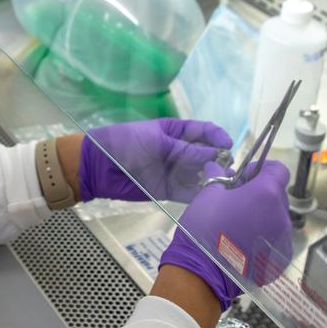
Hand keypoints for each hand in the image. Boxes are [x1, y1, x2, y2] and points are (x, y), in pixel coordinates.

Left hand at [78, 118, 232, 203]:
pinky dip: (200, 195)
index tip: (227, 144)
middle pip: (206, 155)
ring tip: (224, 183)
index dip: (217, 136)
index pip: (203, 131)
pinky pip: (189, 192)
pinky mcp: (169, 190)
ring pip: (201, 175)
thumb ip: (184, 150)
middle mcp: (179, 151)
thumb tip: (213, 156)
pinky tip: (211, 196)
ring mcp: (175, 171)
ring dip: (213, 178)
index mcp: (175, 131)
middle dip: (218, 160)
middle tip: (227, 168)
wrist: (99, 166)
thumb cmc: (125, 142)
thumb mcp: (156, 141)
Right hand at [159, 160, 292, 310]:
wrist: (202, 272)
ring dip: (262, 216)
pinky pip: (276, 241)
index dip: (262, 168)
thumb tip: (216, 166)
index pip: (279, 170)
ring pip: (277, 219)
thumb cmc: (204, 227)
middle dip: (259, 193)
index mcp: (266, 194)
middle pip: (277, 195)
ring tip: (238, 225)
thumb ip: (217, 177)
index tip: (245, 176)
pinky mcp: (279, 260)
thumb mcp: (207, 195)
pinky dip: (263, 238)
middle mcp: (282, 216)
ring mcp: (283, 241)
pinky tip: (243, 244)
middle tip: (235, 200)